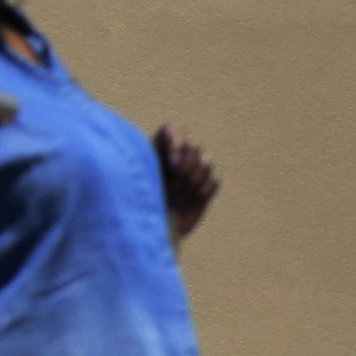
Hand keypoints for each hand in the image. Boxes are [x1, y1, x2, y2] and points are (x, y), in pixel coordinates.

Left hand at [154, 125, 219, 240]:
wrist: (154, 228)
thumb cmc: (141, 199)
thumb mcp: (146, 173)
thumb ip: (158, 149)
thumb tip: (168, 127)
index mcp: (159, 150)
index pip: (176, 131)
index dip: (177, 142)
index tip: (170, 161)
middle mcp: (179, 157)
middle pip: (195, 148)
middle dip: (185, 168)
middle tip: (171, 185)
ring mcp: (194, 172)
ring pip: (207, 162)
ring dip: (193, 180)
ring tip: (178, 196)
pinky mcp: (206, 188)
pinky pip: (214, 180)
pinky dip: (202, 191)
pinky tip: (189, 202)